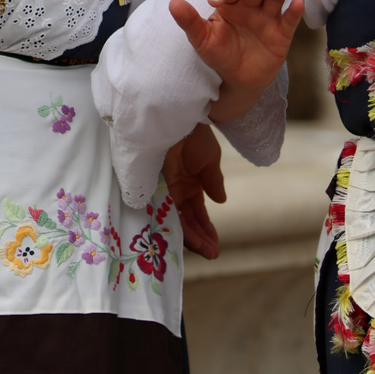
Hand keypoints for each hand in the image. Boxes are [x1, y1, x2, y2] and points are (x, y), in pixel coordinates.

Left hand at [162, 123, 225, 259]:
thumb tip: (221, 201)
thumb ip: (213, 181)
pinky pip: (161, 211)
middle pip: (186, 220)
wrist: (175, 119)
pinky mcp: (152, 186)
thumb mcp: (209, 159)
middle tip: (212, 254)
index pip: (197, 212)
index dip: (206, 229)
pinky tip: (185, 239)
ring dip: (191, 237)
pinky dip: (173, 225)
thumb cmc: (194, 135)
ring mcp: (164, 189)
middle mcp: (176, 190)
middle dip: (200, 238)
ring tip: (205, 251)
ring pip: (176, 219)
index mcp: (190, 183)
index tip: (215, 246)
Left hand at [169, 0, 303, 92]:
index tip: (214, 0)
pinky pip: (288, 21)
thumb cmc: (219, 52)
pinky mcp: (281, 33)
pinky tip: (296, 3)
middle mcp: (249, 6)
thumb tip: (173, 4)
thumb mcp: (202, 39)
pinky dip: (294, 12)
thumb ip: (190, 22)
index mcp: (229, 4)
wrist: (237, 78)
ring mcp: (267, 18)